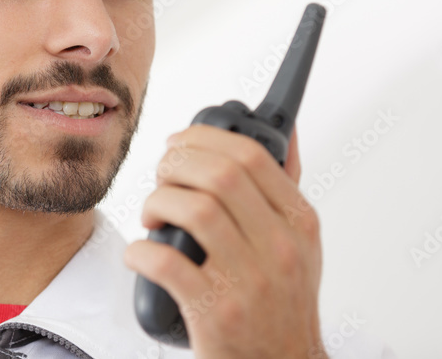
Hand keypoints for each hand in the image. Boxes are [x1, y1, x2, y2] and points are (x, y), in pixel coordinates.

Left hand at [124, 125, 327, 357]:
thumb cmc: (284, 303)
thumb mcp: (301, 243)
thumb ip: (287, 186)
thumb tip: (283, 129)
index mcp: (299, 222)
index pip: (252, 154)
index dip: (204, 138)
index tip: (179, 144)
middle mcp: (280, 248)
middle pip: (219, 174)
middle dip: (175, 164)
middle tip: (160, 178)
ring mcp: (250, 282)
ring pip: (194, 209)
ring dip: (158, 202)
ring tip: (152, 216)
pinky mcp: (216, 313)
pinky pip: (166, 263)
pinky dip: (142, 251)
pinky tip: (140, 254)